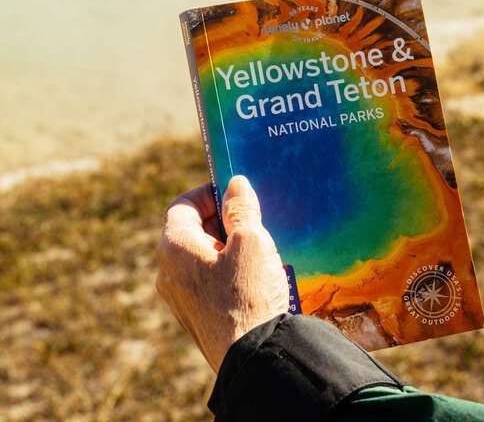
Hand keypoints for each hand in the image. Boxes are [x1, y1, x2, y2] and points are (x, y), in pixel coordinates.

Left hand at [156, 176, 288, 371]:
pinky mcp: (194, 317)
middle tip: (251, 218)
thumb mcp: (252, 241)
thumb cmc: (249, 295)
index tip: (234, 193)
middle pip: (190, 231)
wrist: (252, 356)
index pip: (183, 205)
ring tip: (257, 248)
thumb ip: (242, 209)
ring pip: (200, 258)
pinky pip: (206, 282)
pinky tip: (253, 277)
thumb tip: (235, 185)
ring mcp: (179, 298)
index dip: (209, 193)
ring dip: (225, 246)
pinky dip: (225, 271)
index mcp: (174, 247)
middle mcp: (168, 272)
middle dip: (221, 220)